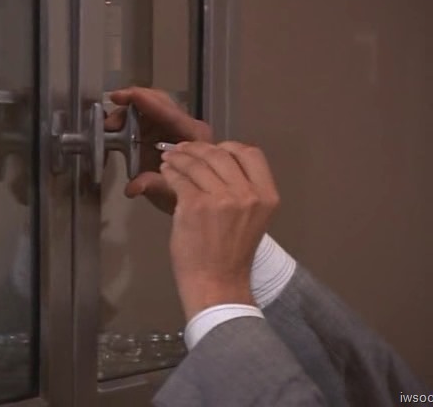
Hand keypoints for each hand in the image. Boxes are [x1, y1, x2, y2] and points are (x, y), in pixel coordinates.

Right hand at [104, 87, 211, 213]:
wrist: (193, 198)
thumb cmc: (185, 193)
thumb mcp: (169, 194)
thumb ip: (151, 185)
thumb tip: (132, 187)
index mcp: (193, 135)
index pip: (170, 113)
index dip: (146, 102)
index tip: (124, 96)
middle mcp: (185, 126)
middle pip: (160, 101)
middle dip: (133, 101)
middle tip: (112, 107)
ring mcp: (173, 127)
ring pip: (150, 107)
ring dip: (127, 112)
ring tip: (110, 127)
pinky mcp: (162, 131)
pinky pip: (145, 118)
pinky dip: (128, 120)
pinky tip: (115, 128)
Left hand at [159, 141, 279, 319]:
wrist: (217, 284)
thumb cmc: (231, 255)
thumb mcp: (250, 217)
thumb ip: (240, 189)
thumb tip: (214, 161)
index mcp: (266, 195)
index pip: (250, 154)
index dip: (228, 147)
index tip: (211, 150)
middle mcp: (248, 194)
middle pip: (220, 154)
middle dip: (197, 148)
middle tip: (182, 150)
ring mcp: (221, 198)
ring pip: (197, 163)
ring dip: (179, 157)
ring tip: (170, 159)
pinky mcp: (195, 205)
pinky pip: (179, 178)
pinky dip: (170, 171)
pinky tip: (165, 171)